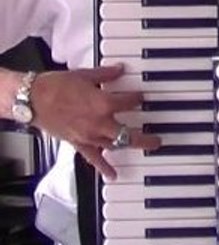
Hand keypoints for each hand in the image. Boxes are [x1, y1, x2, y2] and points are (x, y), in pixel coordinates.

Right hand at [31, 65, 160, 178]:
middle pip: (129, 133)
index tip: (142, 97)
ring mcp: (89, 135)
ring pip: (115, 145)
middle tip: (157, 139)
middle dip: (146, 137)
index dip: (138, 98)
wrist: (33, 99)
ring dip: (130, 147)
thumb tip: (119, 69)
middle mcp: (99, 122)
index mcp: (104, 103)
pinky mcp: (78, 143)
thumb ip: (106, 74)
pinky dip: (104, 167)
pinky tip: (113, 174)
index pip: (130, 101)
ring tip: (145, 149)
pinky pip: (93, 158)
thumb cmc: (56, 87)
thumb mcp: (86, 75)